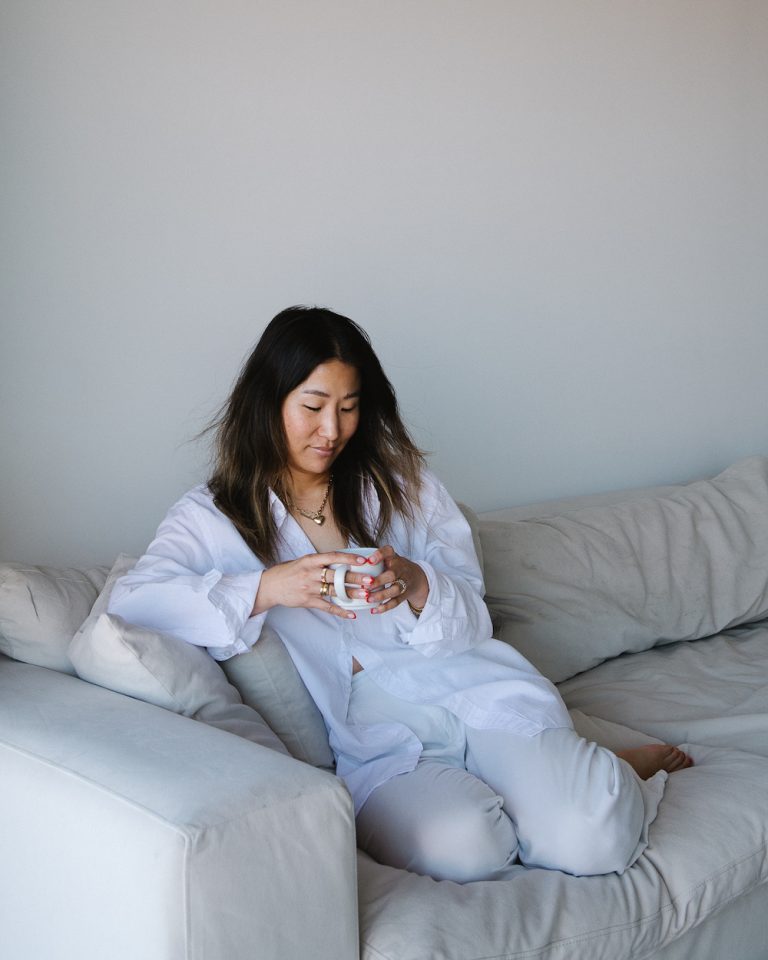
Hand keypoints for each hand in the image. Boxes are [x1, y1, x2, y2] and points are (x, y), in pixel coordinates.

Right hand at [252, 551, 373, 619]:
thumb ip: (321, 561)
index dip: (349, 559)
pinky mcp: (308, 601)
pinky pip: (327, 607)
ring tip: (366, 596)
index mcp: (311, 560)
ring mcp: (310, 588)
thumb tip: (342, 559)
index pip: (333, 557)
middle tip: (370, 580)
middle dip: (355, 579)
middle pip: (337, 576)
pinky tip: (351, 614)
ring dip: (352, 594)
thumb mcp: (303, 561)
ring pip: (335, 591)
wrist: (271, 586)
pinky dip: (340, 611)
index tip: (363, 561)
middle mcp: (311, 573)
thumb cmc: (289, 571)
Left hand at [347, 545, 428, 614]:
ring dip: (381, 595)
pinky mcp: (405, 594)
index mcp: (393, 557)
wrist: (416, 577)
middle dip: (379, 580)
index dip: (379, 555)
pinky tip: (374, 610)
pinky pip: (396, 602)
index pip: (388, 551)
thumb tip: (344, 563)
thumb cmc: (393, 566)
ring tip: (368, 599)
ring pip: (395, 589)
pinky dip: (385, 607)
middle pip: (392, 574)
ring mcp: (405, 582)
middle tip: (365, 585)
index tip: (369, 561)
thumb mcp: (387, 557)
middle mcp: (401, 568)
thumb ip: (371, 559)